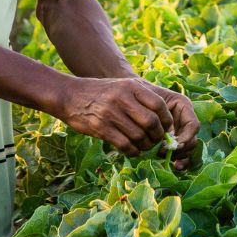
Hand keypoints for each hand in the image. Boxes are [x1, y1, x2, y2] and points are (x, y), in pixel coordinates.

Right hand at [57, 76, 172, 156]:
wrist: (69, 95)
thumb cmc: (100, 92)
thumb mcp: (122, 86)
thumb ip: (140, 98)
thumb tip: (162, 119)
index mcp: (131, 86)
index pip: (159, 104)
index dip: (167, 119)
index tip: (167, 127)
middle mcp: (122, 99)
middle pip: (151, 122)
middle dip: (158, 135)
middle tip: (157, 140)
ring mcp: (111, 114)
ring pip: (139, 136)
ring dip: (146, 145)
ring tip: (145, 146)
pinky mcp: (101, 128)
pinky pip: (124, 145)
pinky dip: (133, 151)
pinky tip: (133, 150)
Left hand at [149, 81, 201, 171]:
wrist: (132, 93)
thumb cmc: (141, 93)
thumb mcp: (151, 98)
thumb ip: (159, 113)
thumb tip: (167, 135)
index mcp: (183, 107)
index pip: (193, 125)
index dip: (187, 137)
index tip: (175, 144)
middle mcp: (184, 119)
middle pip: (192, 139)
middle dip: (181, 149)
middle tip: (163, 151)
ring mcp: (180, 131)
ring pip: (188, 148)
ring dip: (179, 155)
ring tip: (163, 156)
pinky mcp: (173, 141)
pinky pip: (182, 153)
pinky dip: (181, 161)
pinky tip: (176, 166)